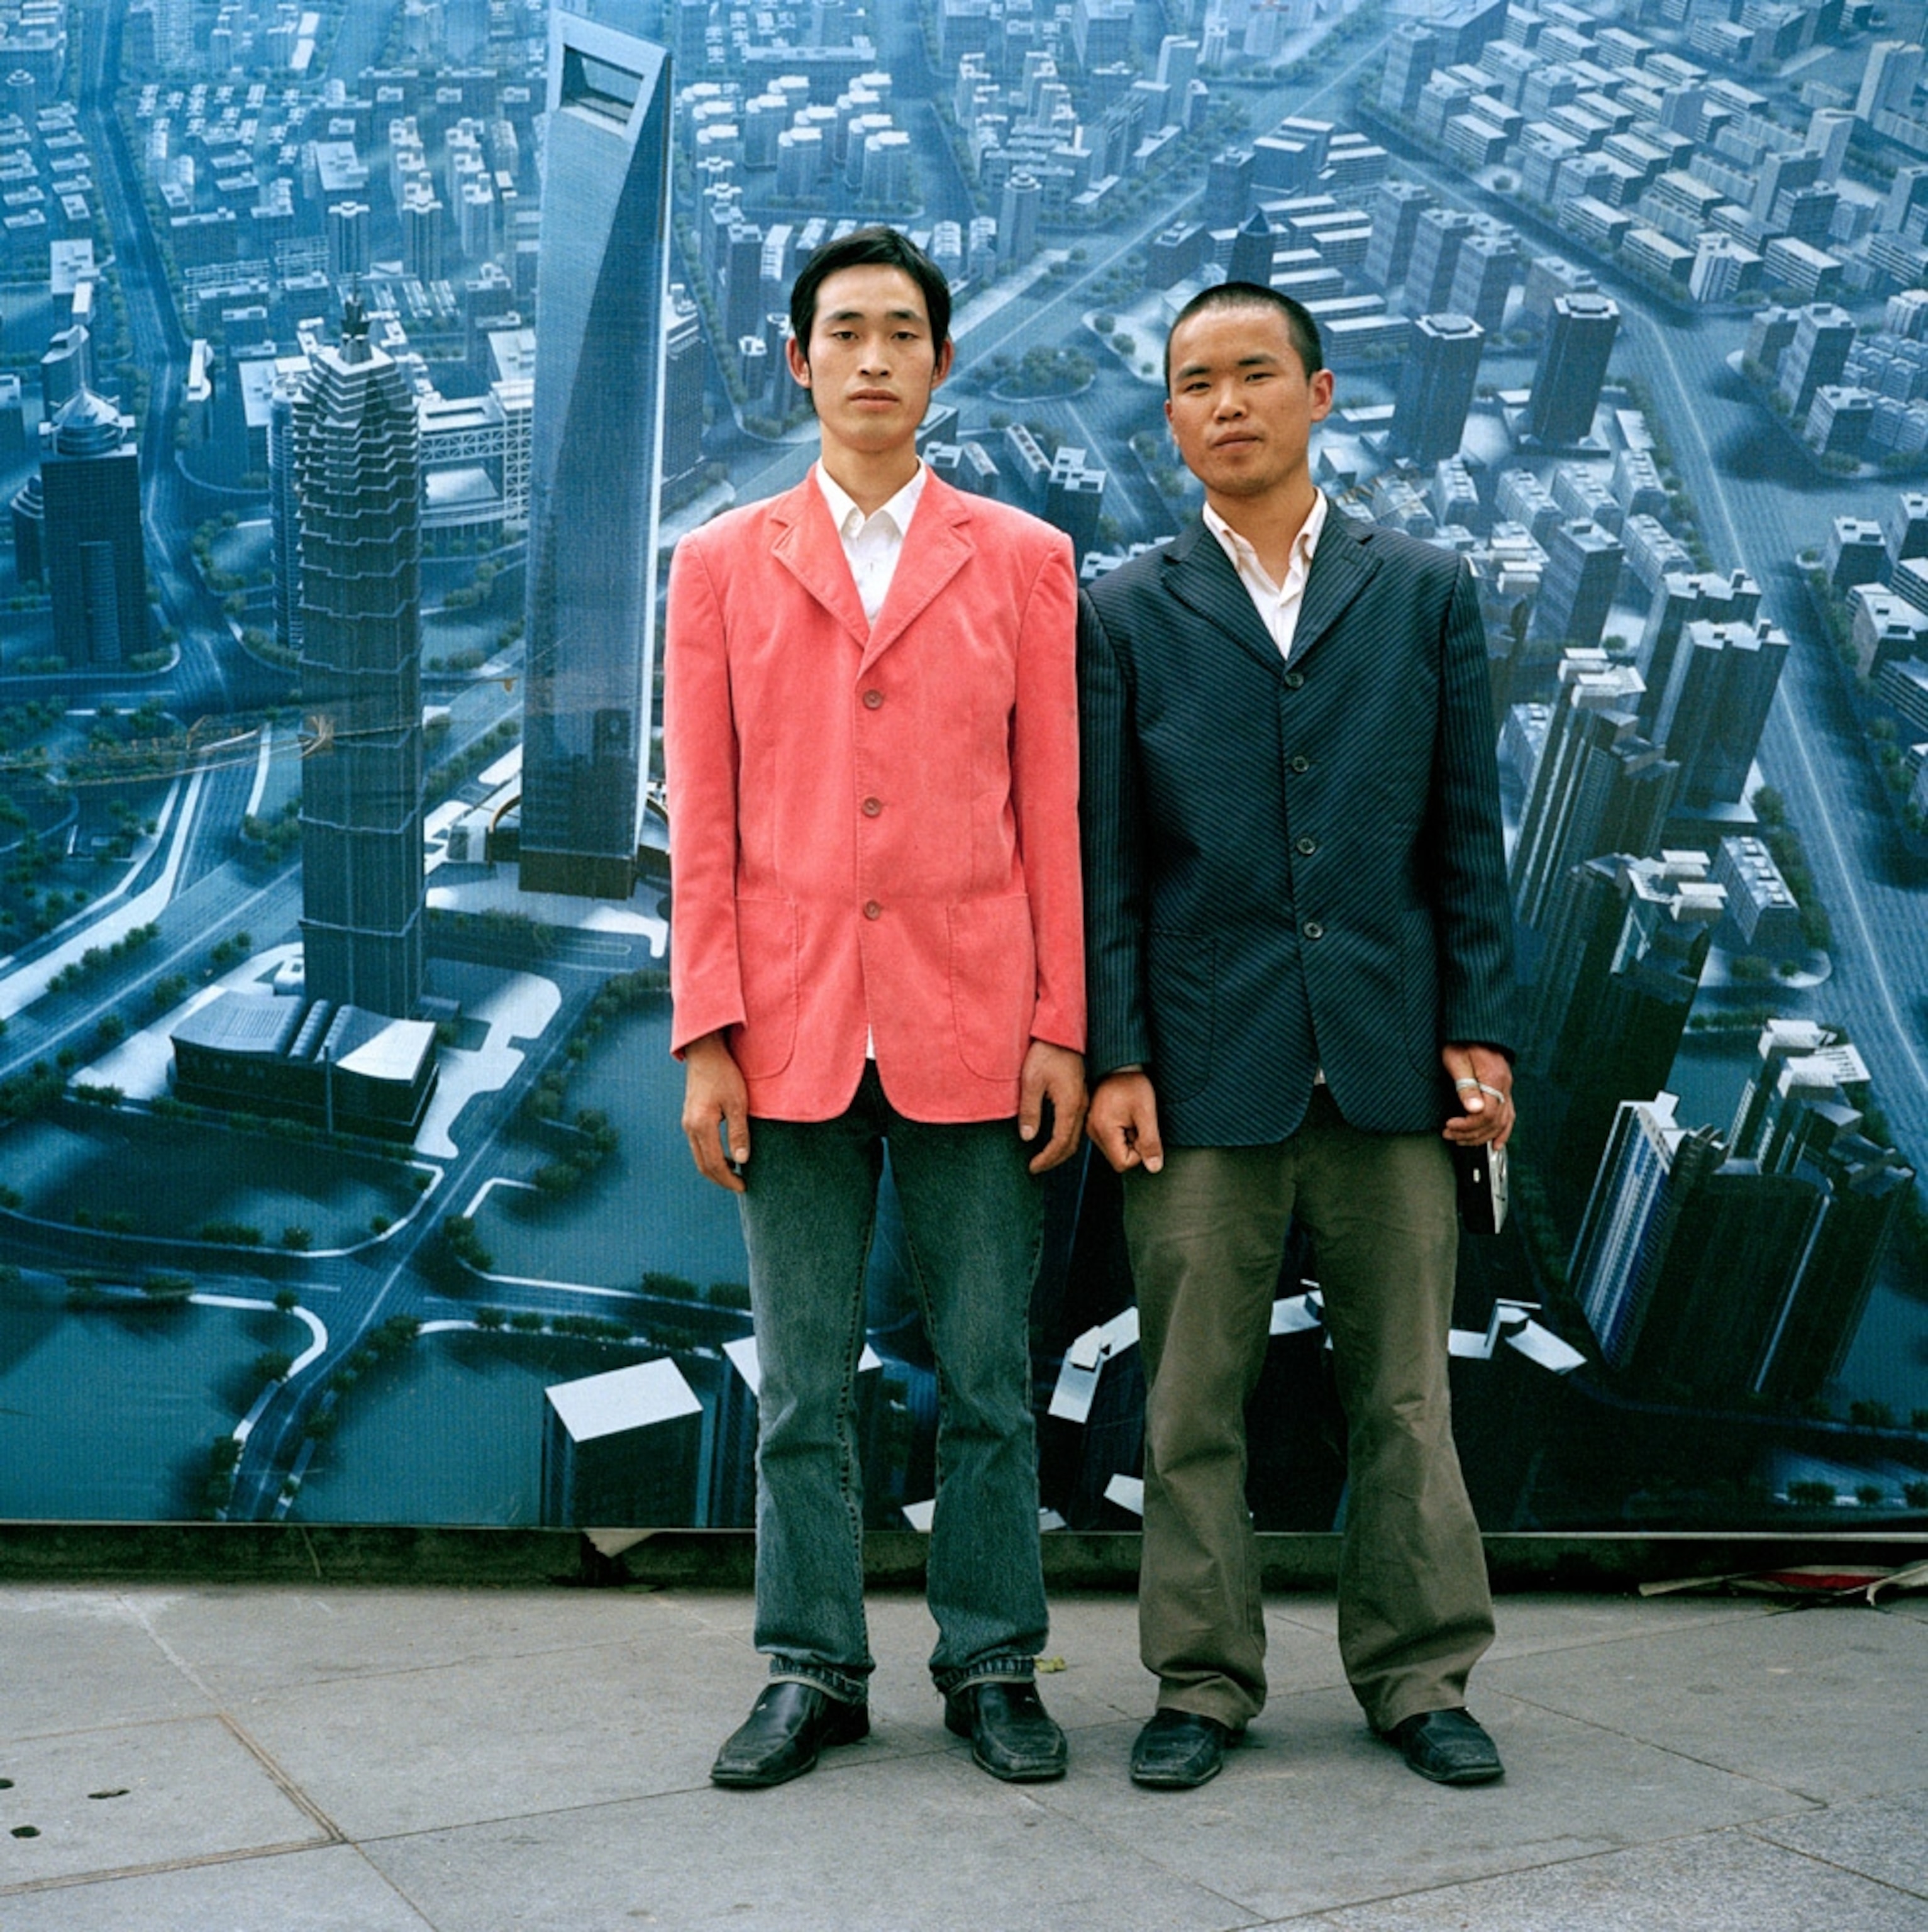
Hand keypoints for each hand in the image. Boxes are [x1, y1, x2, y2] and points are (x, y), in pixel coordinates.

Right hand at [682, 1032, 750, 1192]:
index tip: (744, 1187)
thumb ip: (739, 1133)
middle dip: (721, 1179)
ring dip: (715, 1169)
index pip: (714, 1164)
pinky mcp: (689, 1118)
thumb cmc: (725, 1074)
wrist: (705, 1053)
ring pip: (699, 1157)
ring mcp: (687, 1123)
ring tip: (735, 1173)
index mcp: (701, 1125)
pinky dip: (710, 1156)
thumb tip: (742, 1160)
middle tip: (739, 1185)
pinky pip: (698, 1146)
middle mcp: (690, 1127)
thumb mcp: (738, 1103)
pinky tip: (726, 1155)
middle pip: (703, 1165)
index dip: (728, 1179)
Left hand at [1019, 1040, 1086, 1173]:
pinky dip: (1065, 1137)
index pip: (1060, 1143)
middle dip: (1055, 1159)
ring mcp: (1082, 1100)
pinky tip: (1053, 1135)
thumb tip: (1028, 1137)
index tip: (1033, 1167)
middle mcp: (1080, 1106)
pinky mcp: (1079, 1093)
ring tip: (1044, 1156)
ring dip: (1061, 1149)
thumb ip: (1030, 1111)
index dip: (1047, 1158)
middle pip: (1072, 1144)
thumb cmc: (1046, 1052)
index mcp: (1070, 1105)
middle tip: (1037, 1166)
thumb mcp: (1031, 1082)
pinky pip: (1075, 1123)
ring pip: (1075, 1135)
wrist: (1061, 1032)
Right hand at [1085, 1069, 1163, 1174]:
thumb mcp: (1147, 1112)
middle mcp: (1093, 1131)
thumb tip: (1154, 1167)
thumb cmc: (1133, 1084)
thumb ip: (1151, 1142)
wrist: (1120, 1065)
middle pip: (1118, 1158)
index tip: (1142, 1132)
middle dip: (1133, 1146)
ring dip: (1128, 1139)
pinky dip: (1122, 1132)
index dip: (1139, 1153)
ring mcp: (1092, 1127)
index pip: (1123, 1163)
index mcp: (1103, 1129)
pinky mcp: (1095, 1123)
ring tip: (1131, 1118)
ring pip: (1115, 1150)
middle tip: (1137, 1123)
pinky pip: (1111, 1139)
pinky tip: (1125, 1116)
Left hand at [1441, 1043, 1514, 1149]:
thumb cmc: (1461, 1042)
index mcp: (1494, 1078)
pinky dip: (1503, 1132)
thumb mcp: (1456, 1061)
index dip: (1467, 1125)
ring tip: (1462, 1140)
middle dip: (1470, 1133)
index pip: (1486, 1114)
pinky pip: (1509, 1115)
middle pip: (1494, 1121)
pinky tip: (1496, 1144)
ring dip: (1482, 1136)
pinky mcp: (1504, 1088)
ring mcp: (1507, 1088)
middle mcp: (1505, 1085)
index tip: (1450, 1125)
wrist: (1473, 1028)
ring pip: (1502, 1122)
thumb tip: (1474, 1110)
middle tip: (1450, 1134)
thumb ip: (1465, 1086)